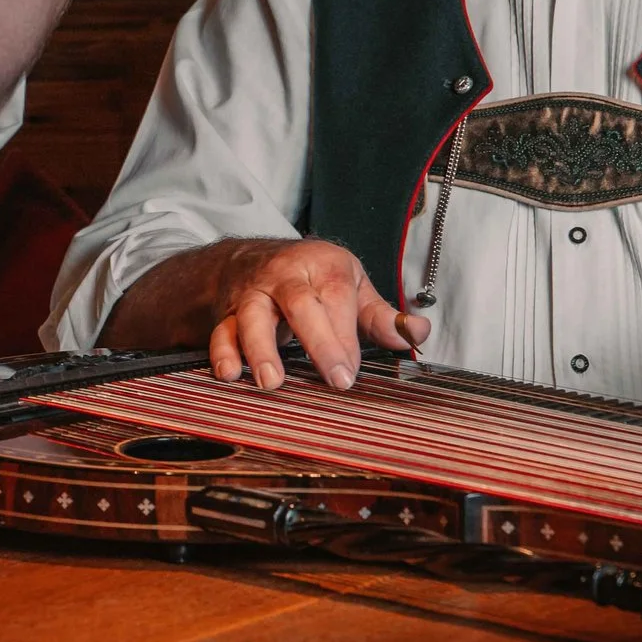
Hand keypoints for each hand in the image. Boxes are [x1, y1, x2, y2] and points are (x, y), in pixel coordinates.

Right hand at [204, 239, 428, 392]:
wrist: (248, 259)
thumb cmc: (311, 278)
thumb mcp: (350, 287)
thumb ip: (382, 316)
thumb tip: (419, 333)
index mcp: (323, 265)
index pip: (337, 297)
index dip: (346, 335)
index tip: (352, 373)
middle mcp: (285, 275)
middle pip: (299, 302)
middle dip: (319, 341)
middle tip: (336, 380)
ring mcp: (253, 294)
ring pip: (253, 315)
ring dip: (260, 348)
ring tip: (271, 382)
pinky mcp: (228, 313)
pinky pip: (222, 331)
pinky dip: (223, 353)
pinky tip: (230, 375)